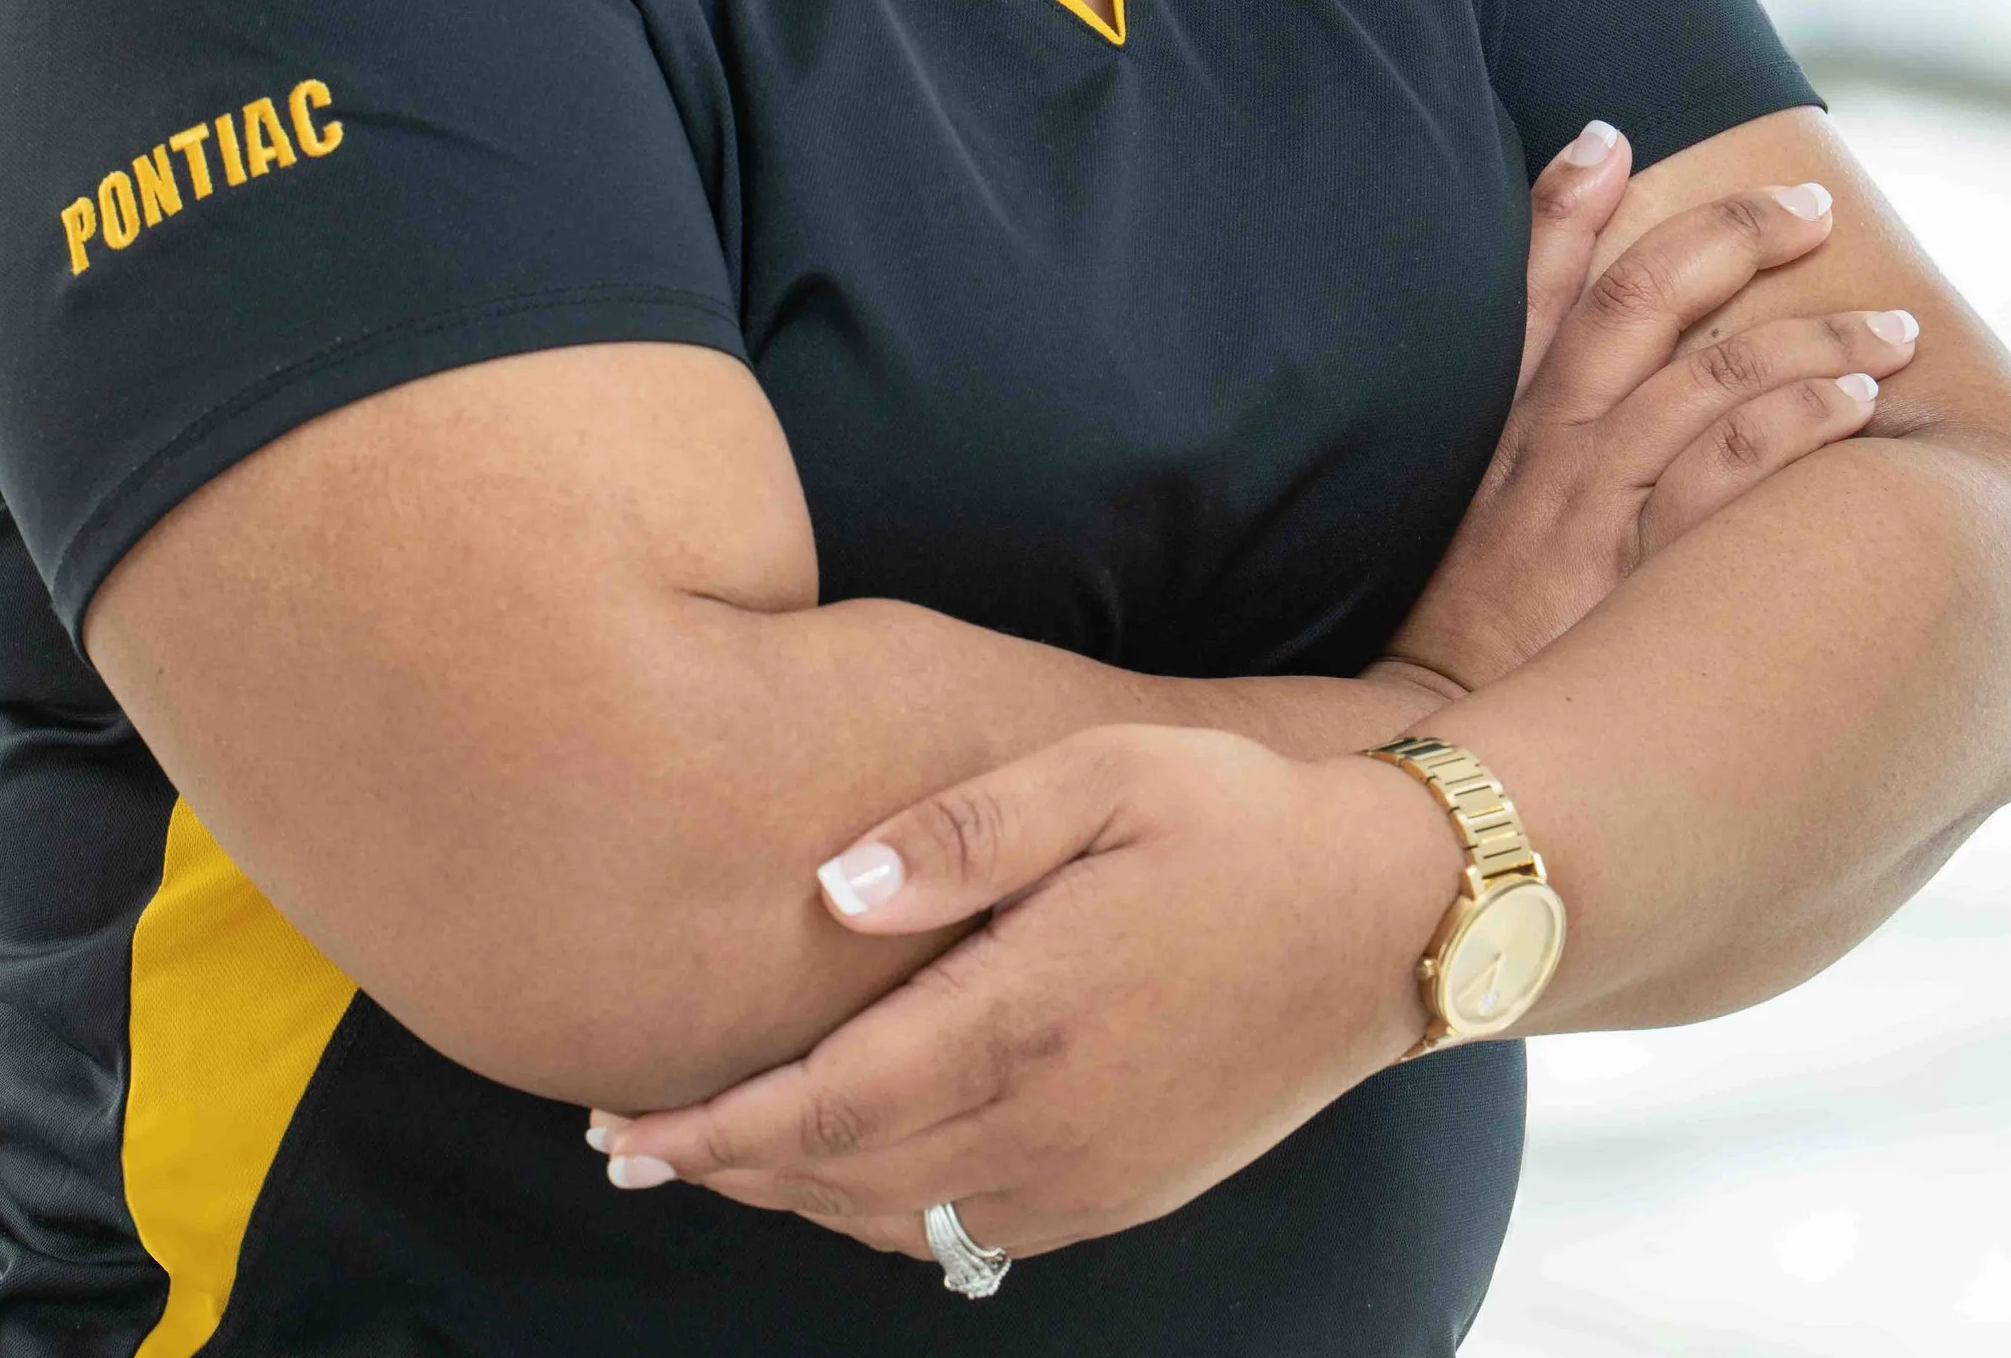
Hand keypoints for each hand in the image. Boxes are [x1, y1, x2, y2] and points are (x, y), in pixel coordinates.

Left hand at [589, 722, 1457, 1260]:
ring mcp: (1095, 1177)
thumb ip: (960, 834)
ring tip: (717, 1155)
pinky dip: (888, 1216)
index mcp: (1027, 1020)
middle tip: (625, 1143)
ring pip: (902, 1223)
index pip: (825, 1109)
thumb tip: (829, 892)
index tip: (618, 1130)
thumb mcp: (1101, 776)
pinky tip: (854, 1171)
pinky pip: (976, 1234)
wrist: (1392, 918)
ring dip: (796, 1198)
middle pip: (842, 1181)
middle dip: (725, 1170)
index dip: (709, 1133)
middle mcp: (1052, 1126)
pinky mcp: (1129, 1191)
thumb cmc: (1237, 820)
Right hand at [1382, 123, 1918, 700]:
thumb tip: (1569, 343)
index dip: (1569, 199)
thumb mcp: (1476, 513)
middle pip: (1642, 299)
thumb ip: (1521, 428)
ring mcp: (1594, 504)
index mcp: (1508, 422)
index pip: (1537, 280)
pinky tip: (1858, 404)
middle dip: (1733, 234)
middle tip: (1811, 209)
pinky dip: (1798, 420)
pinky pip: (1729, 471)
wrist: (1449, 755)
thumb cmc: (1481, 633)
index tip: (1613, 134)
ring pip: (1709, 375)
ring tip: (1894, 331)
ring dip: (1810, 336)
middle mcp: (1550, 445)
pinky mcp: (1638, 574)